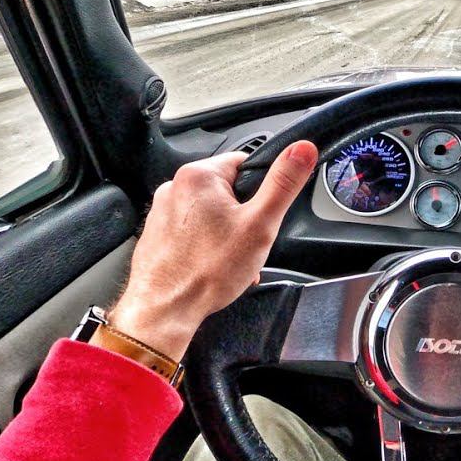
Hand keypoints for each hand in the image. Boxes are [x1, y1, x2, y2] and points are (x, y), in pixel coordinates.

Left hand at [110, 141, 318, 359]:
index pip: (244, 163)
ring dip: (227, 234)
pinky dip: (206, 246)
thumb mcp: (260, 224)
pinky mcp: (157, 234)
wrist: (166, 309)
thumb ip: (283, 184)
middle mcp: (174, 187)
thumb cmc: (207, 270)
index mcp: (199, 175)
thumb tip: (302, 151)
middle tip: (247, 244)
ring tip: (229, 261)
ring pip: (210, 214)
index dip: (261, 191)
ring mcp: (162, 211)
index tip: (261, 216)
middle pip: (227, 192)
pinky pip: (192, 232)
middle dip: (244, 218)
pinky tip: (212, 267)